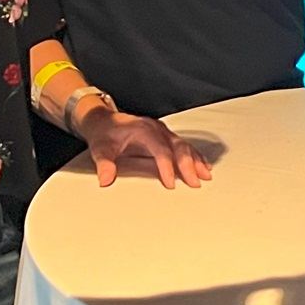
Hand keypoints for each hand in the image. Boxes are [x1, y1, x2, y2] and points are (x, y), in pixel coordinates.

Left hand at [75, 105, 213, 189]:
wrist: (103, 120)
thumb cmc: (104, 135)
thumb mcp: (99, 149)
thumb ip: (104, 164)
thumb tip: (106, 180)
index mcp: (142, 130)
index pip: (159, 149)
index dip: (166, 166)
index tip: (171, 183)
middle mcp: (156, 129)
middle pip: (177, 146)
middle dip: (188, 164)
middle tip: (195, 182)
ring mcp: (163, 132)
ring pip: (184, 145)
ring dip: (196, 160)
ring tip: (205, 176)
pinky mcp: (165, 137)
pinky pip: (184, 146)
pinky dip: (195, 156)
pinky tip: (204, 166)